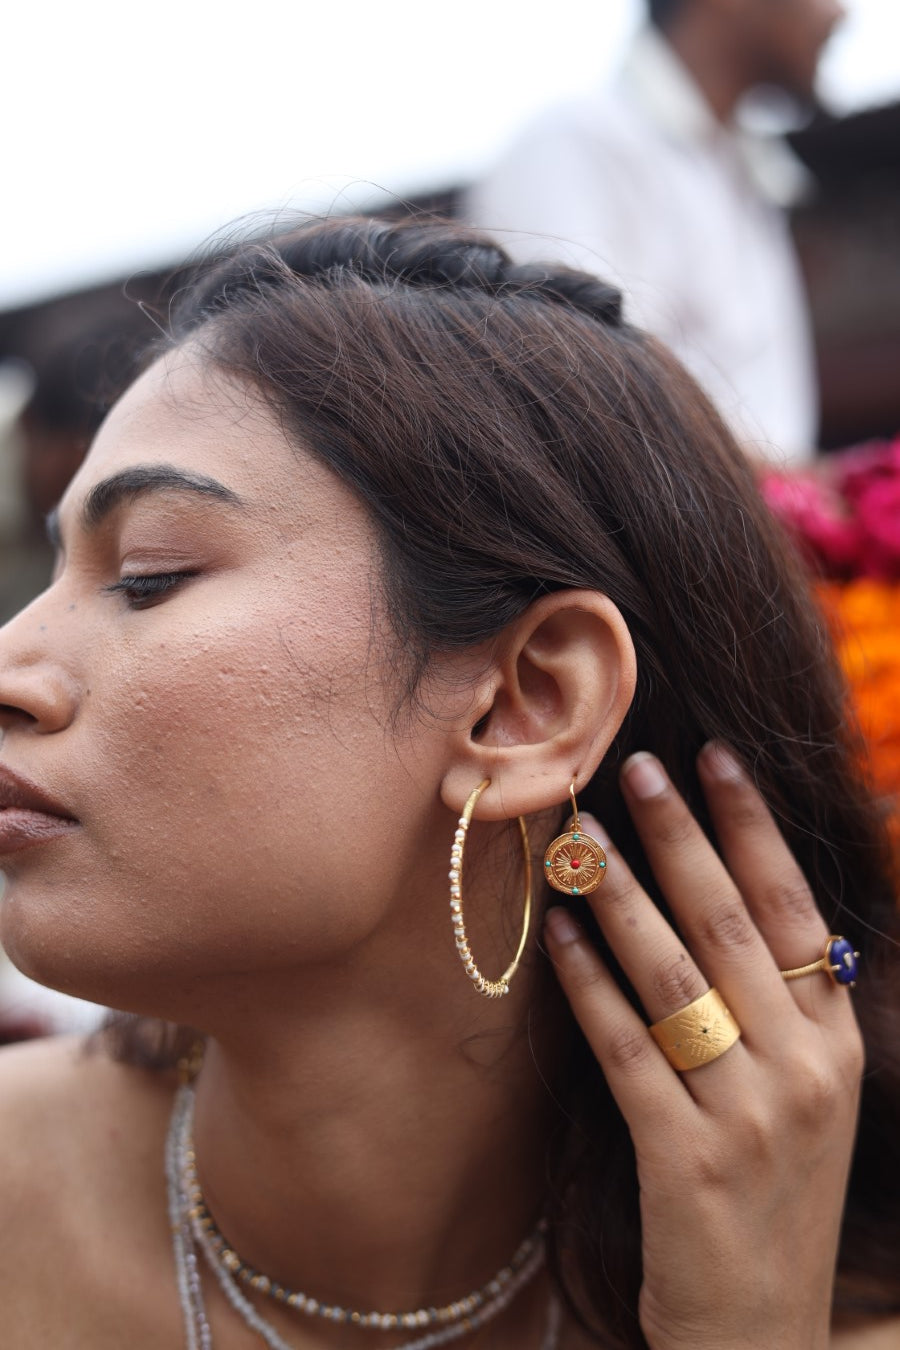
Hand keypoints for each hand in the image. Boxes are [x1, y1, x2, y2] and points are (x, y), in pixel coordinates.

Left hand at [544, 743, 862, 1349]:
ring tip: (579, 835)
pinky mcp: (687, 1162)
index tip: (713, 760)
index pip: (794, 909)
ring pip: (674, 975)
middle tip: (636, 766)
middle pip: (731, 924)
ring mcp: (750, 1117)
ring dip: (621, 894)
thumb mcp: (807, 1096)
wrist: (761, 1335)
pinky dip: (590, 985)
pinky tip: (557, 937)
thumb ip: (782, 1006)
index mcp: (837, 1043)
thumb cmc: (773, 1195)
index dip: (753, 828)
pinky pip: (627, 1049)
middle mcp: (805, 1069)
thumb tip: (728, 898)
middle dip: (682, 835)